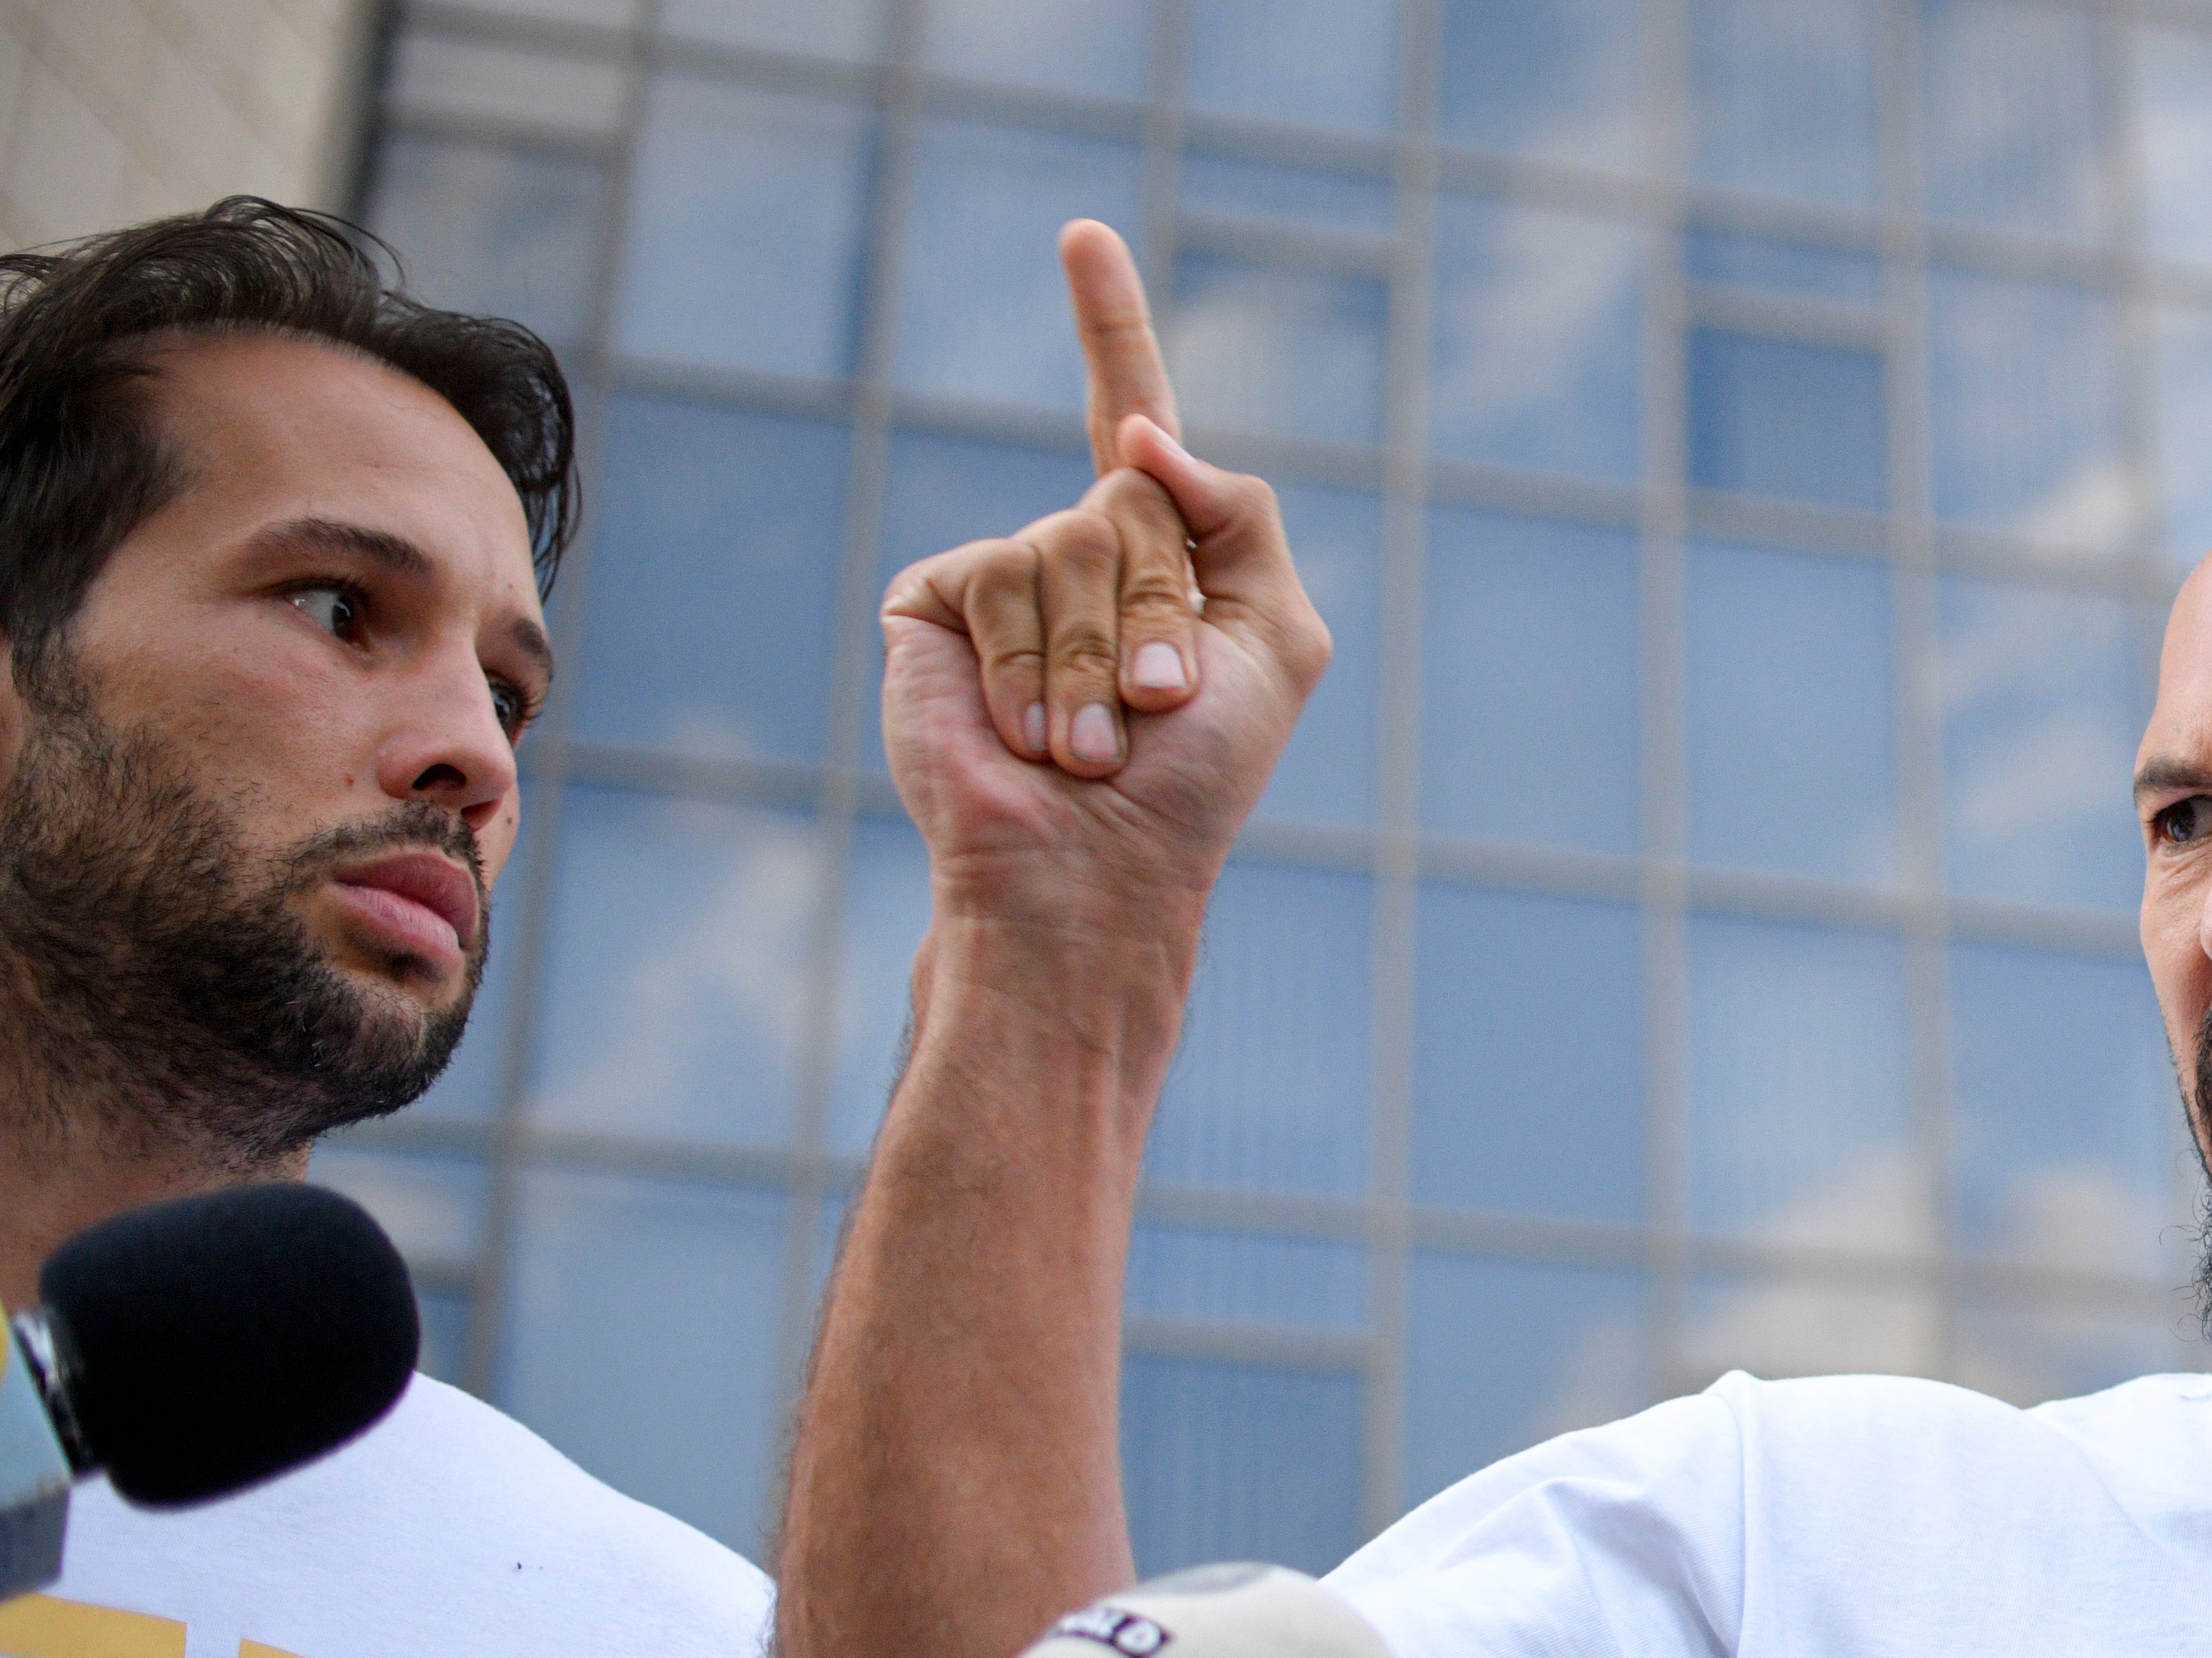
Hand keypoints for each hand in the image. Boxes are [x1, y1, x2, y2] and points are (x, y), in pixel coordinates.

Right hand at [879, 220, 1328, 964]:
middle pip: (1132, 495)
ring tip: (1089, 745)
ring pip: (1070, 544)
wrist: (1099, 868)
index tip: (1083, 235)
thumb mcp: (1277, 640)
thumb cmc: (1193, 777)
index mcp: (1155, 554)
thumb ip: (1240, 515)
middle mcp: (1072, 550)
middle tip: (1153, 707)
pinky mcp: (934, 602)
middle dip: (1160, 609)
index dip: (1109, 325)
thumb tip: (1140, 437)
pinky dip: (1031, 667)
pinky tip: (1029, 735)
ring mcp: (1000, 572)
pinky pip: (1000, 580)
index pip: (1128, 414)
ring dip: (1096, 660)